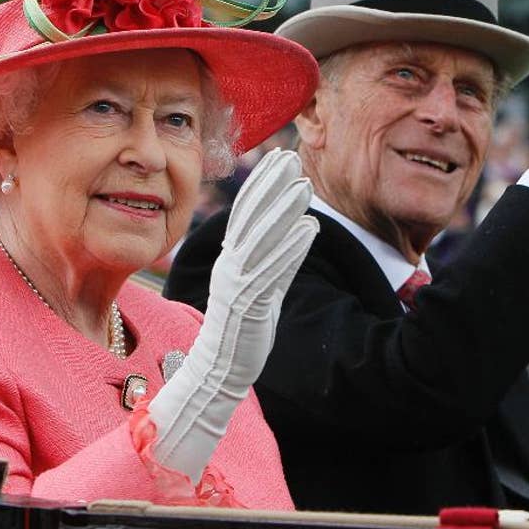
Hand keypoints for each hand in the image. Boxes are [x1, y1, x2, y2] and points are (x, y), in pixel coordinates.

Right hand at [149, 148, 317, 481]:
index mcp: (230, 258)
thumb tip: (299, 228)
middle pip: (251, 217)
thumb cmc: (243, 329)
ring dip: (283, 210)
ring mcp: (238, 284)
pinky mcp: (249, 305)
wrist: (219, 371)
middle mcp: (230, 265)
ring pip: (261, 239)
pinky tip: (309, 229)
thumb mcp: (262, 286)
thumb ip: (277, 258)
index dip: (262, 182)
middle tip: (292, 158)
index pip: (245, 211)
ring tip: (305, 186)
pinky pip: (272, 271)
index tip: (280, 157)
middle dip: (271, 185)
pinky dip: (290, 248)